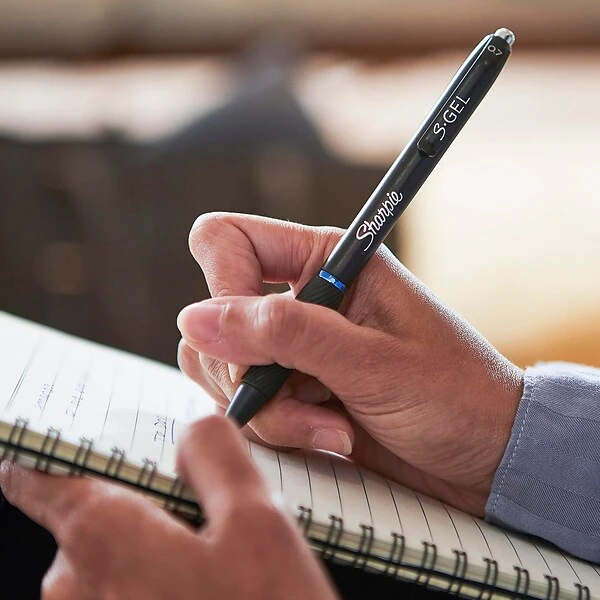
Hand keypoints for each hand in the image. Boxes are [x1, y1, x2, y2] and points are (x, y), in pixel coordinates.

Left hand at [0, 416, 335, 599]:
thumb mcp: (260, 524)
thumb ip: (217, 456)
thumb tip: (192, 431)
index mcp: (101, 540)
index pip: (38, 475)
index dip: (58, 449)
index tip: (84, 436)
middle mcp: (74, 593)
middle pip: (89, 516)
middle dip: (142, 503)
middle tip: (203, 508)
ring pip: (111, 562)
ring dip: (157, 549)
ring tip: (218, 562)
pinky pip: (122, 597)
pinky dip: (157, 584)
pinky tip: (211, 591)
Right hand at [177, 213, 523, 515]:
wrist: (485, 455)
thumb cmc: (453, 396)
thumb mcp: (373, 362)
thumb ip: (284, 334)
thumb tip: (194, 318)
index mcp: (326, 260)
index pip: (228, 242)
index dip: (222, 288)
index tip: (247, 342)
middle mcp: (302, 298)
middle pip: (215, 316)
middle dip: (246, 369)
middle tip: (303, 396)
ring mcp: (294, 348)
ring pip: (222, 367)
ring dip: (267, 409)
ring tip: (331, 427)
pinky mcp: (293, 391)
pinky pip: (246, 406)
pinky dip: (279, 430)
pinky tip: (333, 437)